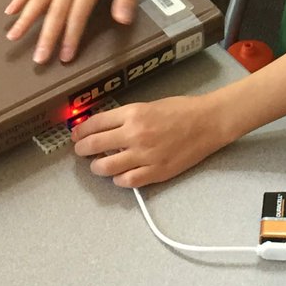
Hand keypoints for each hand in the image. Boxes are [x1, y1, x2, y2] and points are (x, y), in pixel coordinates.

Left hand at [72, 95, 232, 186]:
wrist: (209, 122)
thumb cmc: (182, 110)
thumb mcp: (150, 105)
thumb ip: (127, 117)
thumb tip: (105, 128)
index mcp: (133, 113)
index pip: (95, 123)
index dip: (80, 130)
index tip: (76, 134)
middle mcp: (135, 135)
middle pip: (94, 145)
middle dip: (82, 149)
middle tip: (81, 150)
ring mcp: (145, 155)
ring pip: (106, 167)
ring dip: (97, 167)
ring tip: (98, 165)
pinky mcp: (156, 172)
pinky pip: (127, 181)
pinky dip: (118, 179)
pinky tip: (119, 175)